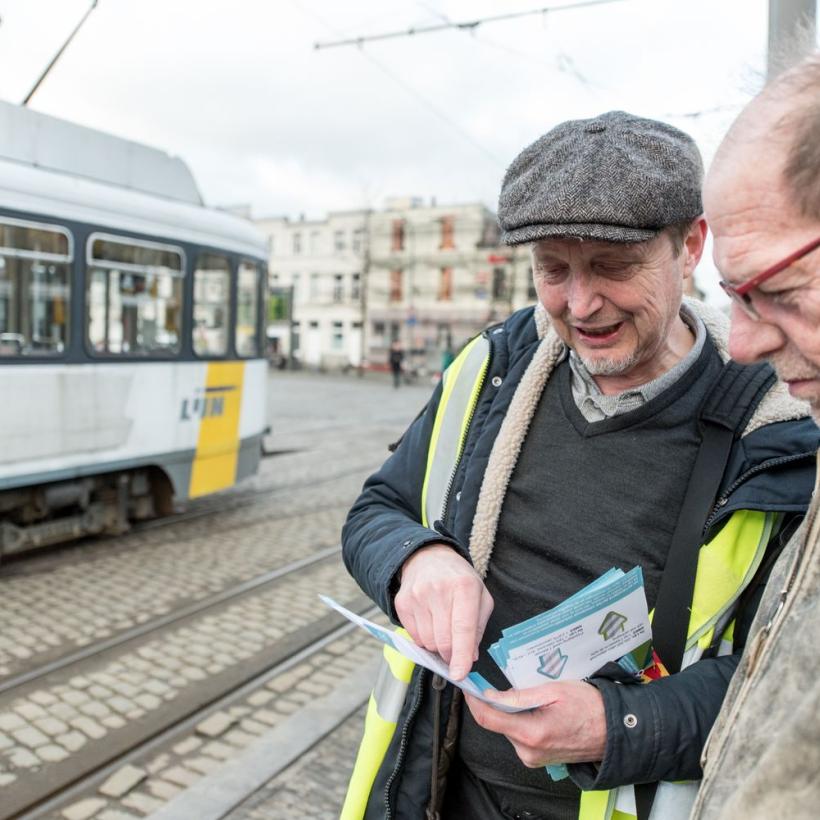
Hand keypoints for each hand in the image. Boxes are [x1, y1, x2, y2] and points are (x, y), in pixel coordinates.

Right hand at [395, 543, 493, 679]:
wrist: (429, 558)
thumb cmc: (459, 580)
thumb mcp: (480, 596)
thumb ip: (478, 627)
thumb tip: (471, 656)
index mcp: (464, 587)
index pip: (463, 629)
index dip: (461, 655)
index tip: (459, 674)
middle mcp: (438, 590)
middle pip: (443, 641)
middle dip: (451, 654)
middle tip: (455, 648)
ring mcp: (417, 596)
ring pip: (428, 642)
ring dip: (437, 645)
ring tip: (442, 627)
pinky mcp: (402, 603)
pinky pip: (414, 637)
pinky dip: (424, 638)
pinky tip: (429, 622)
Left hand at [463, 681, 605, 765]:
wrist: (614, 730)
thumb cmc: (589, 707)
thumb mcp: (553, 691)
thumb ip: (519, 695)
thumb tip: (491, 695)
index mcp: (531, 733)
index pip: (488, 719)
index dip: (473, 700)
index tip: (467, 685)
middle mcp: (528, 751)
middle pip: (498, 722)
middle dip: (497, 702)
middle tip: (506, 682)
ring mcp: (533, 758)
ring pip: (509, 728)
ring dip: (512, 711)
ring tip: (532, 697)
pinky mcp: (538, 758)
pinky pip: (520, 735)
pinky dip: (522, 720)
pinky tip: (537, 710)